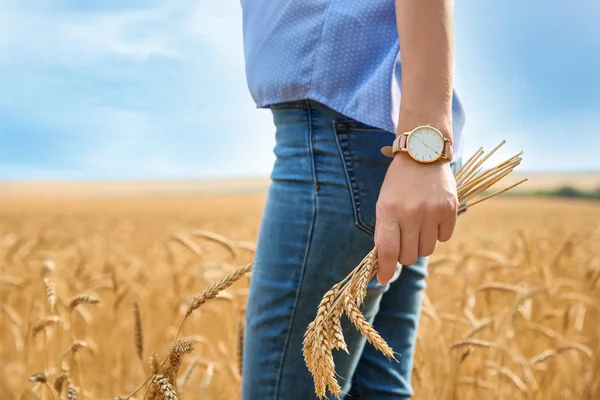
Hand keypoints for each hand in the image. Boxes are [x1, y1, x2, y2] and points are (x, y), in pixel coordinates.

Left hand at [374, 150, 458, 283]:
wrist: (422, 153)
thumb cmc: (399, 183)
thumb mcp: (384, 203)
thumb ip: (385, 232)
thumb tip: (387, 265)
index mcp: (388, 211)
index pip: (387, 251)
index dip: (386, 269)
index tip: (384, 279)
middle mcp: (410, 213)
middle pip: (409, 256)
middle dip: (405, 254)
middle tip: (404, 240)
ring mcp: (432, 211)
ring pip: (427, 250)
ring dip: (421, 244)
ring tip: (418, 225)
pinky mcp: (450, 209)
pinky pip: (444, 238)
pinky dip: (437, 233)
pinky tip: (432, 217)